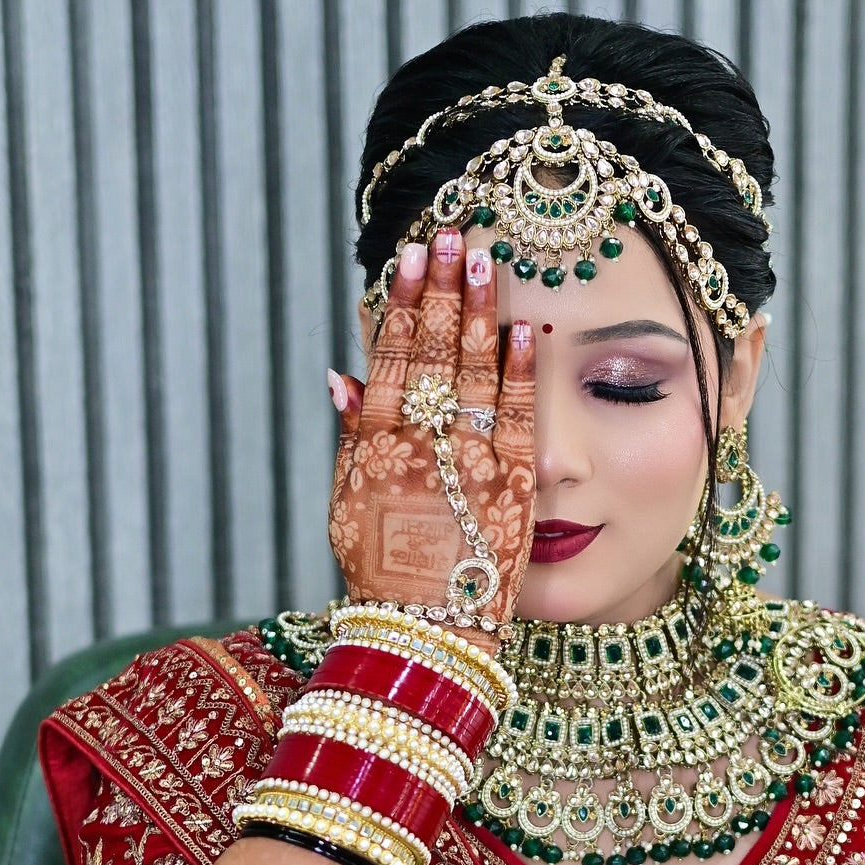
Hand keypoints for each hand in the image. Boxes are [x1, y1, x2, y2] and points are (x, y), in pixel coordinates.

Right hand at [326, 232, 536, 633]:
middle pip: (433, 351)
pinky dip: (520, 370)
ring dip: (479, 311)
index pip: (391, 356)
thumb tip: (339, 371)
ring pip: (474, 370)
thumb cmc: (383, 571)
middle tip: (452, 234)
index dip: (402, 303)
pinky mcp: (512, 483)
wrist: (425, 630)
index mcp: (377, 444)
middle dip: (442, 289)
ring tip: (486, 259)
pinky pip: (518, 415)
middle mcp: (421, 444)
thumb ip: (349, 434)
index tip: (411, 257)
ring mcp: (469, 460)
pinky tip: (524, 328)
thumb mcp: (348, 501)